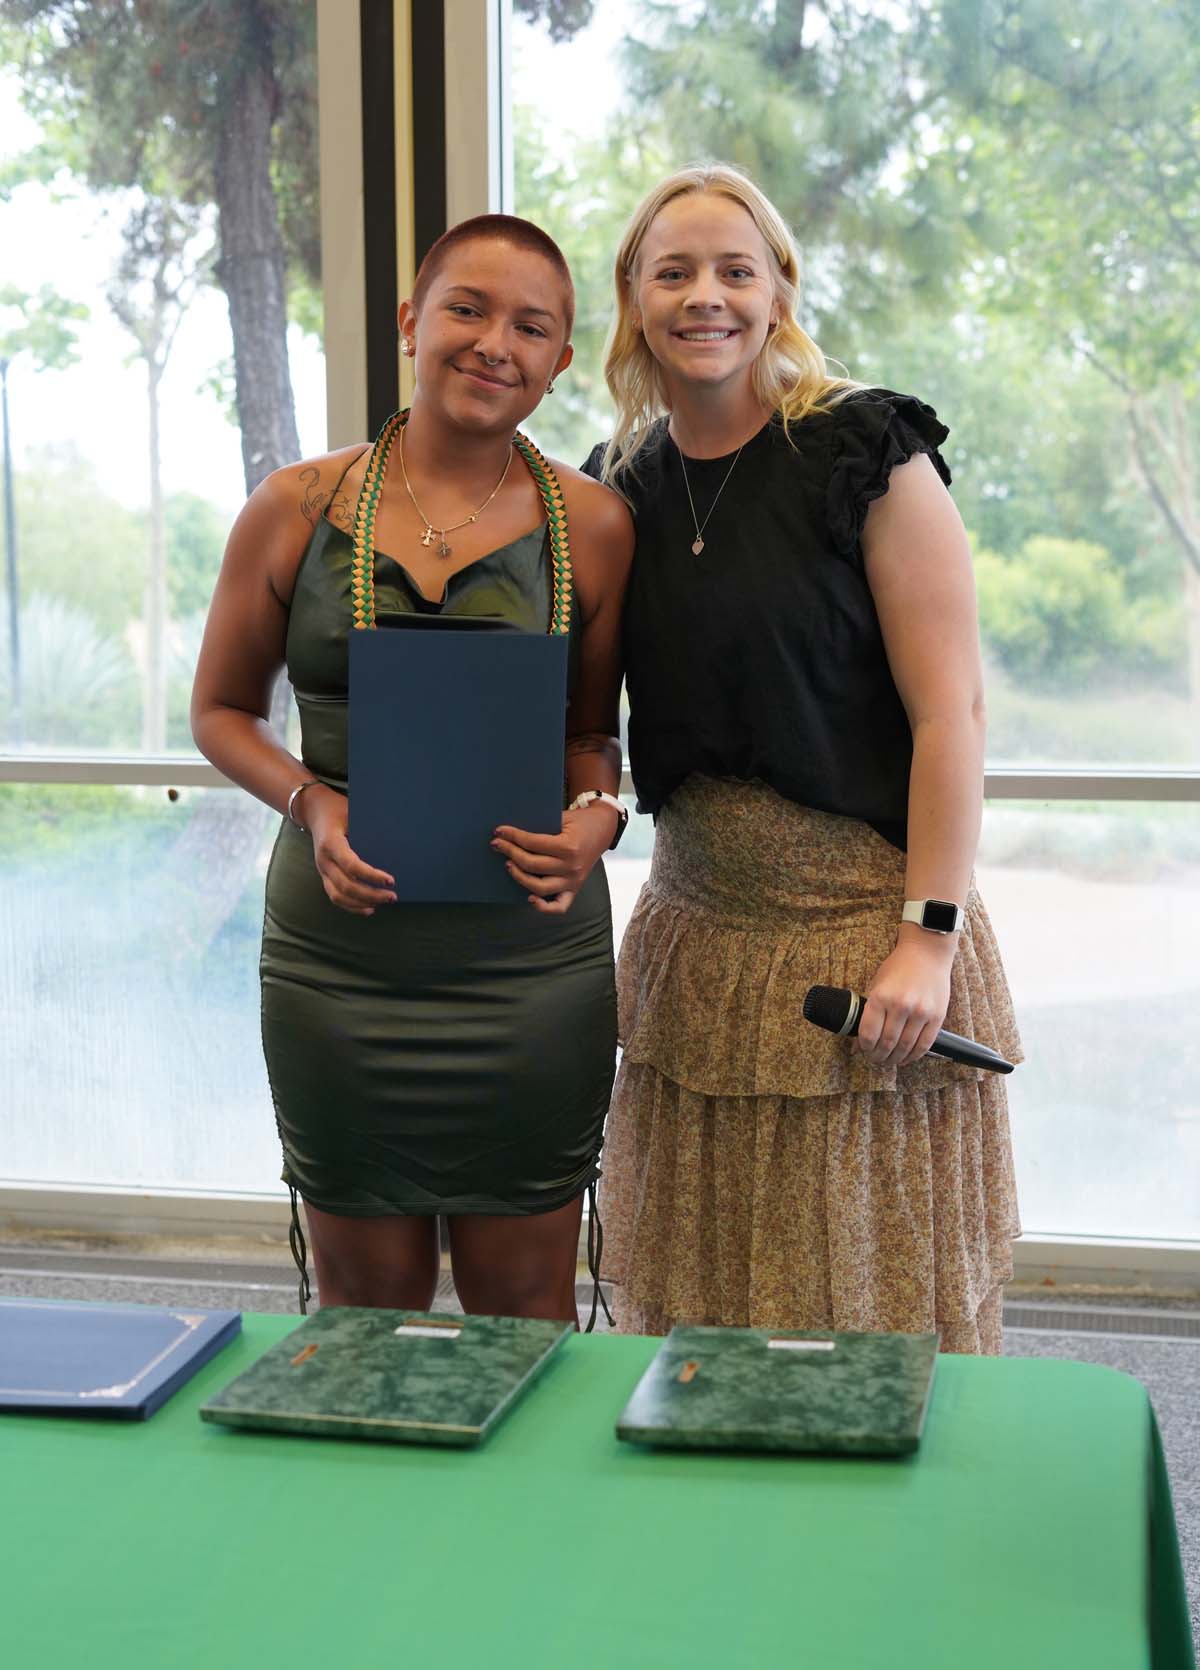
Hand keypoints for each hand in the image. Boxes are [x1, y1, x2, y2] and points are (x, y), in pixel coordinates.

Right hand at [302, 785, 396, 915]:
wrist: (315, 811)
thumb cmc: (340, 809)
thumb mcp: (352, 810)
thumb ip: (369, 824)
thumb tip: (398, 836)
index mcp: (331, 843)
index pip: (351, 865)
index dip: (371, 876)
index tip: (391, 880)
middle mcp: (324, 860)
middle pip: (346, 886)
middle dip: (371, 894)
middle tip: (392, 896)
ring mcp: (322, 870)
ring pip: (338, 896)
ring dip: (362, 903)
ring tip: (383, 903)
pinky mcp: (324, 876)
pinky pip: (335, 896)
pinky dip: (352, 906)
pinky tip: (369, 908)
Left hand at [491, 805, 617, 914]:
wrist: (603, 828)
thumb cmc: (580, 821)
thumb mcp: (562, 817)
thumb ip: (540, 827)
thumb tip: (510, 833)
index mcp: (568, 847)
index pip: (532, 843)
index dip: (512, 836)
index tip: (499, 831)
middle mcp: (571, 867)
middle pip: (532, 864)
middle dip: (510, 852)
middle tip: (497, 844)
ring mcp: (573, 880)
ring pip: (540, 887)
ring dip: (519, 876)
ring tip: (508, 864)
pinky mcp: (575, 889)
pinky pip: (559, 907)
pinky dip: (543, 907)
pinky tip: (530, 898)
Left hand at [854, 933, 955, 1067]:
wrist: (927, 952)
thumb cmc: (898, 967)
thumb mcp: (876, 985)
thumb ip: (867, 1014)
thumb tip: (858, 1042)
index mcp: (880, 997)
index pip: (868, 1034)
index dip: (864, 1048)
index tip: (864, 1051)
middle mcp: (901, 1006)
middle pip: (886, 1044)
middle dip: (878, 1057)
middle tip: (875, 1060)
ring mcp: (921, 1012)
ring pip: (905, 1047)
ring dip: (895, 1059)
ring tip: (889, 1061)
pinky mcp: (937, 1016)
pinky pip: (925, 1044)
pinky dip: (914, 1055)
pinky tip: (906, 1058)